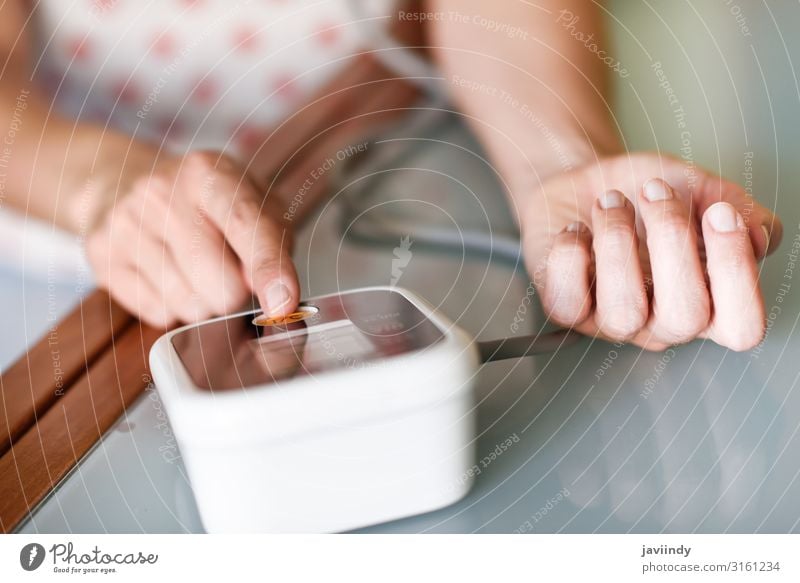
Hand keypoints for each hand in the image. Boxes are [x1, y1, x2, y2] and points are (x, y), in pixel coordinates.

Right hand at [86, 151, 299, 327]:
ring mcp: (125, 223)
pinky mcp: (101, 254)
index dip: (270, 269)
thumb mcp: (252, 203)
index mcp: (209, 173)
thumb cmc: (205, 201)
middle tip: (228, 271)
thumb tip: (271, 292)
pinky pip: (158, 313)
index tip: (283, 303)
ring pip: (189, 305)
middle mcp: (161, 193)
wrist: (123, 180)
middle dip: (235, 292)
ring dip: (204, 303)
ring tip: (193, 271)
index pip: (247, 226)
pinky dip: (172, 307)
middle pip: (221, 283)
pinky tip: (165, 275)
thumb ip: (272, 243)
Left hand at [522, 153, 781, 350]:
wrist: (586, 181)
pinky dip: (570, 255)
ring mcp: (612, 322)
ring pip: (624, 312)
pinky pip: (567, 304)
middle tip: (655, 191)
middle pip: (685, 318)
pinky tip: (576, 228)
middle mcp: (661, 322)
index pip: (742, 326)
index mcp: (708, 303)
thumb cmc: (645, 194)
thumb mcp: (699, 188)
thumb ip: (737, 206)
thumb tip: (760, 234)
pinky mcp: (567, 310)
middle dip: (673, 241)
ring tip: (611, 201)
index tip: (718, 211)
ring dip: (617, 242)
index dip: (736, 271)